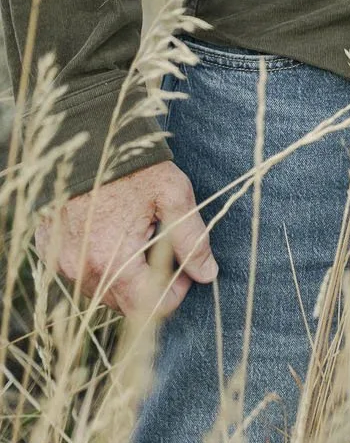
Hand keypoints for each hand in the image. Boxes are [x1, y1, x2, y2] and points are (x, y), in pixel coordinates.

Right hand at [38, 159, 217, 319]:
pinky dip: (97, 261)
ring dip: (123, 276)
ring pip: (101, 289)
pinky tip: (110, 231)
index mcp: (114, 262)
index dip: (176, 291)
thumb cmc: (133, 164)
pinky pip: (78, 270)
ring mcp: (61, 261)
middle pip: (124, 303)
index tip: (186, 267)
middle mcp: (82, 270)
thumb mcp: (172, 194)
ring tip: (137, 234)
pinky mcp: (49, 248)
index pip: (152, 306)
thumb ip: (192, 238)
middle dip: (150, 285)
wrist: (85, 137)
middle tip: (164, 248)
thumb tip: (208, 273)